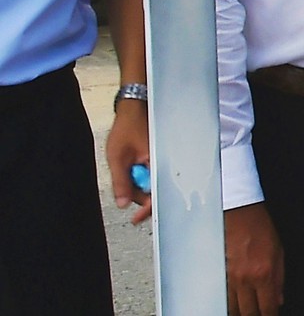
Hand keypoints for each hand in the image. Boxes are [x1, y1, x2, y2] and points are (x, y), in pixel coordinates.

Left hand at [106, 99, 151, 224]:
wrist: (134, 107)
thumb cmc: (127, 127)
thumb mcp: (117, 158)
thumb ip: (121, 182)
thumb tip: (123, 203)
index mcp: (158, 163)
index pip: (157, 193)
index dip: (147, 209)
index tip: (136, 218)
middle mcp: (164, 161)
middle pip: (155, 189)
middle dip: (139, 194)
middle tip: (124, 192)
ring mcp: (163, 158)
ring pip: (152, 181)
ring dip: (139, 182)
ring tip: (126, 168)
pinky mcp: (160, 155)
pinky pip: (153, 171)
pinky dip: (141, 174)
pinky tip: (133, 164)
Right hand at [224, 203, 284, 315]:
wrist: (237, 213)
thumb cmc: (259, 228)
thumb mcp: (279, 252)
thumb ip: (279, 279)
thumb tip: (278, 300)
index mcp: (263, 274)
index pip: (266, 308)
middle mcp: (244, 279)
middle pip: (247, 313)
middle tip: (260, 314)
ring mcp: (228, 278)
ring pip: (232, 308)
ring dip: (240, 313)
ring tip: (247, 312)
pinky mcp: (217, 275)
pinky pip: (223, 296)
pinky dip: (229, 303)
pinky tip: (233, 304)